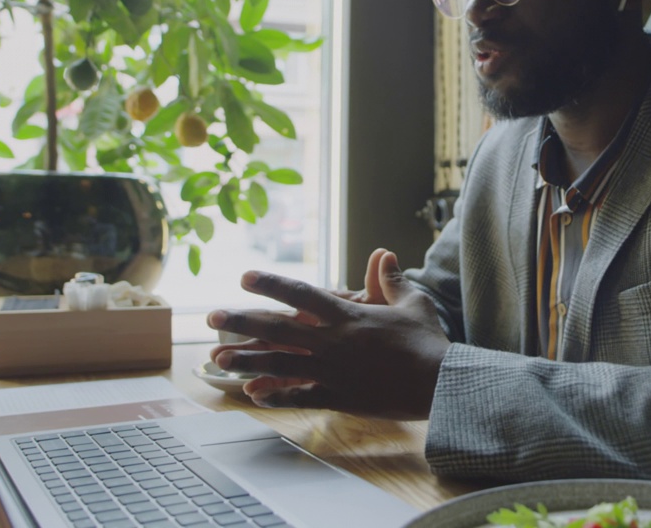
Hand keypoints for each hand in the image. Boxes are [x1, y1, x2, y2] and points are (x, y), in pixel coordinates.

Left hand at [207, 250, 448, 419]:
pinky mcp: (339, 396)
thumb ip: (390, 279)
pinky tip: (253, 396)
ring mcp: (333, 371)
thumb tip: (384, 252)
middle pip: (278, 328)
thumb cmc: (428, 341)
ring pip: (280, 364)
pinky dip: (275, 397)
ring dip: (247, 360)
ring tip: (219, 358)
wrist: (439, 382)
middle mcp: (333, 341)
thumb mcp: (412, 302)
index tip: (245, 277)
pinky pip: (300, 396)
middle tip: (211, 316)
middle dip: (242, 320)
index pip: (301, 295)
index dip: (271, 284)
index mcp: (348, 315)